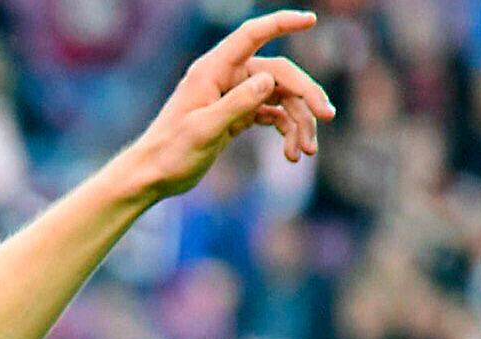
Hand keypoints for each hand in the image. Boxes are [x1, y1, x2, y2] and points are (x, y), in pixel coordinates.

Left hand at [125, 9, 334, 198]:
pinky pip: (271, 115)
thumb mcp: (204, 129)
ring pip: (279, 98)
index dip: (281, 24)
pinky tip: (291, 154)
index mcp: (213, 70)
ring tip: (304, 153)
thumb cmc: (171, 152)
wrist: (153, 176)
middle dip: (305, 95)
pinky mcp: (236, 116)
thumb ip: (237, 103)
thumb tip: (270, 80)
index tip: (310, 20)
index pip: (252, 36)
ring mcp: (232, 96)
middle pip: (278, 74)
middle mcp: (225, 78)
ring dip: (298, 123)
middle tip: (327, 117)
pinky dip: (285, 131)